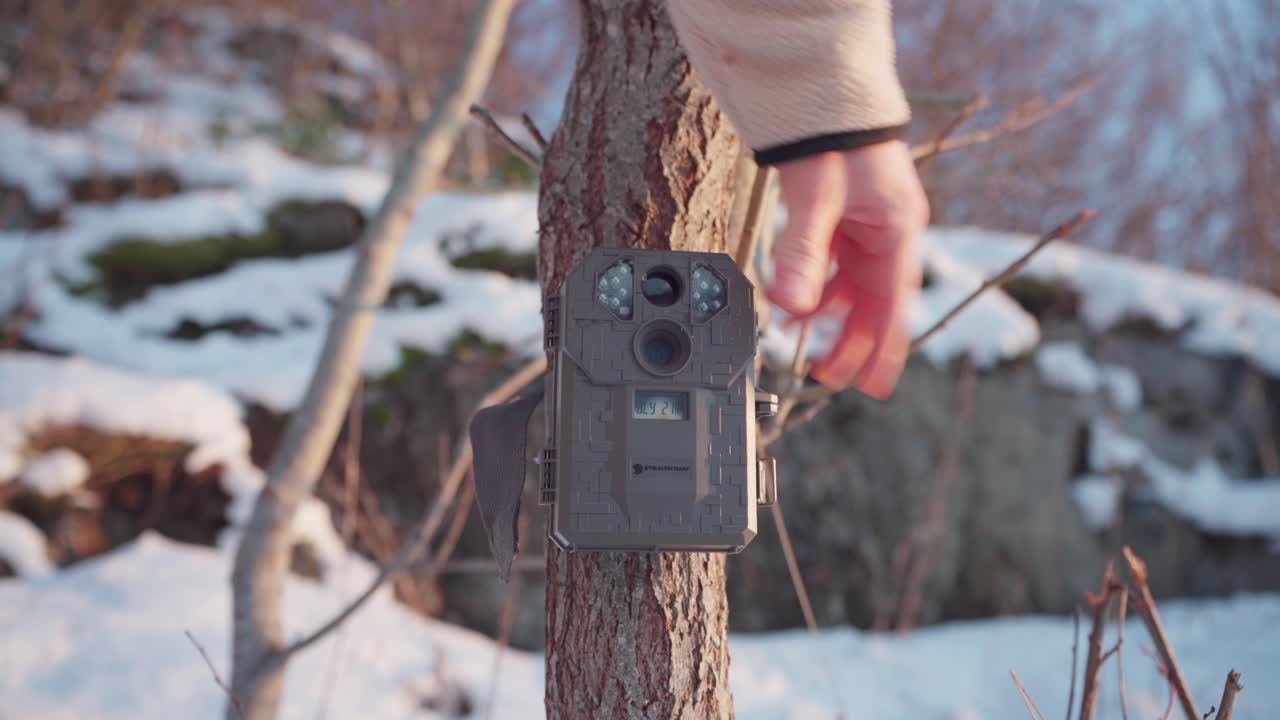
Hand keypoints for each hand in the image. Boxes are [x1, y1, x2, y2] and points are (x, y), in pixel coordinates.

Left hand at [769, 140, 928, 399]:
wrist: (823, 91)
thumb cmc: (834, 136)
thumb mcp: (817, 200)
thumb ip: (803, 254)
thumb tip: (793, 307)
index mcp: (897, 231)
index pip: (894, 306)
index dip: (885, 350)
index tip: (874, 387)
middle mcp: (888, 233)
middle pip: (874, 303)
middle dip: (852, 341)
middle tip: (829, 377)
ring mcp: (867, 227)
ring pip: (853, 288)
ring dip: (830, 317)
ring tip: (803, 345)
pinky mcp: (844, 220)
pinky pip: (836, 267)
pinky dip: (816, 289)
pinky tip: (794, 305)